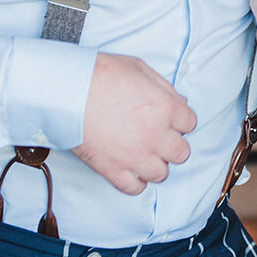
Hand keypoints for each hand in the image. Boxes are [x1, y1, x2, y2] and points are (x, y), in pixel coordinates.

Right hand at [71, 53, 196, 195]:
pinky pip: (134, 188)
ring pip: (161, 174)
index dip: (180, 120)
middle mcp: (155, 135)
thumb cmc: (100, 74)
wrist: (66, 90)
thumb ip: (164, 87)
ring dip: (156, 164)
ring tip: (144, 154)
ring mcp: (134, 155)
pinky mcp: (112, 169)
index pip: (190, 123)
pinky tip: (131, 170)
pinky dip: (136, 182)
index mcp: (165, 108)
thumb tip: (180, 103)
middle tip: (159, 137)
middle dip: (173, 145)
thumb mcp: (139, 68)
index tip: (169, 118)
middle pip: (181, 153)